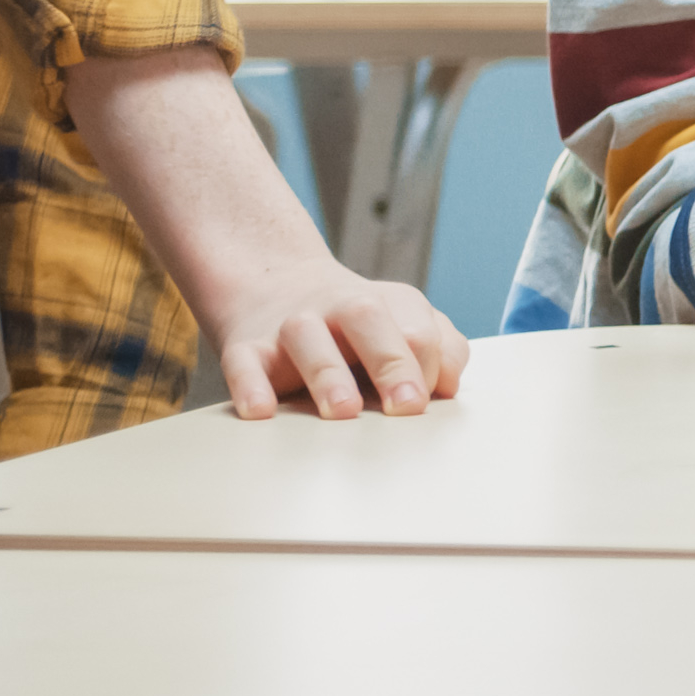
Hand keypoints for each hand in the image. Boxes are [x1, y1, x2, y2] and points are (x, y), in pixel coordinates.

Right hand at [212, 262, 469, 420]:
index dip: (428, 367)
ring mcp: (290, 325)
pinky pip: (244, 364)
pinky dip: (250, 387)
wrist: (273, 284)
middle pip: (368, 320)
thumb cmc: (355, 325)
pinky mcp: (246, 348)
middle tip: (408, 405)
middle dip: (392, 362)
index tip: (425, 402)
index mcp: (387, 305)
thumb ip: (442, 349)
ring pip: (307, 339)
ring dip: (328, 374)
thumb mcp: (404, 322)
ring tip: (344, 411)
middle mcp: (338, 308)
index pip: (420, 331)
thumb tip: (450, 386)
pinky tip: (261, 412)